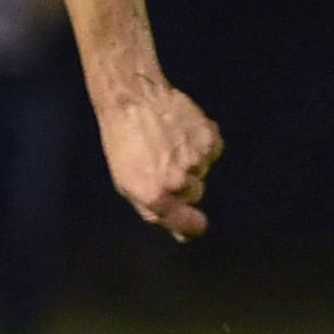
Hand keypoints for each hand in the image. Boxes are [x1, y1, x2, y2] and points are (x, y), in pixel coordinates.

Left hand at [99, 83, 222, 239]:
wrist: (133, 99)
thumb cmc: (122, 142)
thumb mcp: (125, 182)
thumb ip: (152, 211)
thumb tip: (181, 235)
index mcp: (157, 195)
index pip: (190, 225)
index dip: (191, 224)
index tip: (190, 220)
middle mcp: (181, 181)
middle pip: (194, 195)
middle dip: (181, 186)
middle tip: (161, 164)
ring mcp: (199, 160)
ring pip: (202, 173)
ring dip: (190, 164)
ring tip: (167, 145)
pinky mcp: (211, 139)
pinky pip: (211, 153)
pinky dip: (200, 146)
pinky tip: (181, 134)